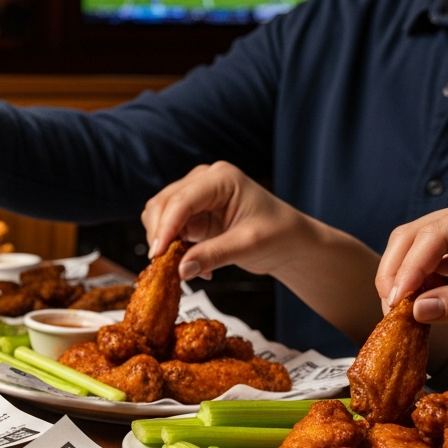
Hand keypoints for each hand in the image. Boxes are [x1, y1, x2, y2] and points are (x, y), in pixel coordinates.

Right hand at [142, 161, 319, 279]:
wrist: (290, 242)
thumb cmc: (279, 234)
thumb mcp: (248, 245)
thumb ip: (213, 255)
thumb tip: (180, 269)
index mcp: (221, 178)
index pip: (181, 200)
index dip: (165, 228)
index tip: (158, 254)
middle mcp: (203, 181)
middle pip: (162, 204)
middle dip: (159, 235)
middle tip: (164, 265)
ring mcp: (195, 196)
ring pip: (158, 215)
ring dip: (163, 242)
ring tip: (183, 264)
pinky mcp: (191, 214)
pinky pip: (167, 229)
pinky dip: (171, 248)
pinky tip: (191, 262)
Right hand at [377, 203, 447, 322]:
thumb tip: (417, 311)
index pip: (431, 235)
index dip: (408, 268)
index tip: (396, 301)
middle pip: (411, 235)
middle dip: (393, 271)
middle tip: (390, 307)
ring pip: (411, 244)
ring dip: (400, 275)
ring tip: (401, 306)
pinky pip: (425, 255)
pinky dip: (415, 278)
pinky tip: (416, 299)